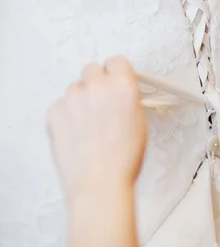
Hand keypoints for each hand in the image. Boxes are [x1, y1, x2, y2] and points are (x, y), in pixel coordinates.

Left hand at [47, 57, 146, 203]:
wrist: (99, 185)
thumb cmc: (124, 159)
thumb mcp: (138, 121)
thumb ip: (127, 97)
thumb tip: (118, 91)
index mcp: (123, 85)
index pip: (116, 61)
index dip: (115, 73)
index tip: (113, 82)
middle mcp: (98, 86)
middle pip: (92, 69)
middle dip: (96, 83)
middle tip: (99, 104)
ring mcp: (73, 97)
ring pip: (75, 88)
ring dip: (80, 100)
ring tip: (87, 126)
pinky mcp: (54, 111)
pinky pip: (60, 105)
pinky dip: (66, 116)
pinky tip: (75, 134)